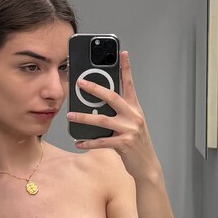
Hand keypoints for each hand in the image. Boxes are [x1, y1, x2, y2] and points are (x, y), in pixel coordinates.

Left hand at [67, 51, 160, 182]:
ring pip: (103, 120)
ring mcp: (130, 130)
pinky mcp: (124, 144)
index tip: (122, 53)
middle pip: (112, 97)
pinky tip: (78, 142)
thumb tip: (95, 105)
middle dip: (95, 88)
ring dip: (84, 117)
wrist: (147, 164)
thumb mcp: (131, 123)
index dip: (126, 68)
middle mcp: (133, 116)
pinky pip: (102, 142)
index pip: (129, 84)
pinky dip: (88, 142)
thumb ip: (118, 112)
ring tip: (70, 115)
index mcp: (135, 108)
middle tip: (80, 82)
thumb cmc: (136, 142)